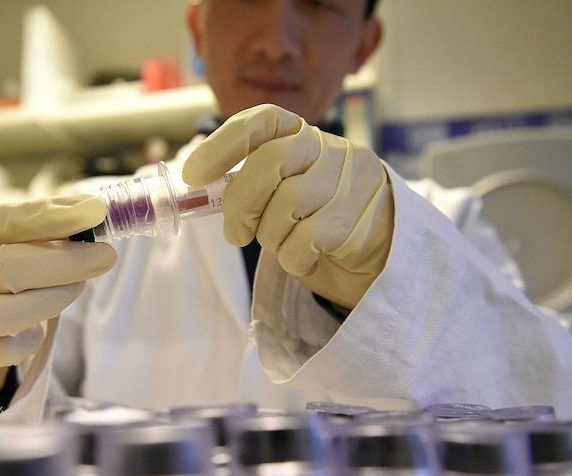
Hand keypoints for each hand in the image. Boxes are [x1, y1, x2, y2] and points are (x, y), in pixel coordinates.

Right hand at [0, 195, 115, 402]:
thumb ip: (29, 227)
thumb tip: (90, 215)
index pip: (1, 221)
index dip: (50, 217)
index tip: (94, 211)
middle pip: (8, 268)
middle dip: (66, 262)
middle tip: (104, 256)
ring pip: (8, 314)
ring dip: (55, 298)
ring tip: (76, 285)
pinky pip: (10, 349)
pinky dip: (33, 334)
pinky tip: (39, 319)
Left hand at [182, 104, 392, 309]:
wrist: (377, 248)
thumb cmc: (315, 216)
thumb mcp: (283, 187)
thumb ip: (250, 180)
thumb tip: (195, 187)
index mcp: (302, 134)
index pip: (261, 121)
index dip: (222, 144)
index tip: (194, 174)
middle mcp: (329, 148)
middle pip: (268, 165)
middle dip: (240, 205)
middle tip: (236, 233)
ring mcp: (349, 181)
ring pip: (285, 208)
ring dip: (271, 237)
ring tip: (283, 243)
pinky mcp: (358, 218)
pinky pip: (303, 242)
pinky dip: (292, 259)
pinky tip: (303, 258)